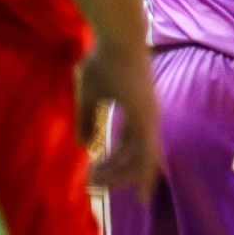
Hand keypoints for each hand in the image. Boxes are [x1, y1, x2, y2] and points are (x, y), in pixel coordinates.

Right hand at [86, 38, 160, 198]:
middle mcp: (147, 119)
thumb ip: (88, 119)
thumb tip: (84, 144)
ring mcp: (149, 120)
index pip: (128, 146)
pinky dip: (143, 176)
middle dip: (114, 173)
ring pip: (141, 161)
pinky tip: (139, 194)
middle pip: (135, 158)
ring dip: (119, 176)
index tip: (95, 175)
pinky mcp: (146, 119)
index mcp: (137, 113)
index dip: (113, 162)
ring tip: (97, 185)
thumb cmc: (103, 61)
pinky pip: (147, 155)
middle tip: (93, 185)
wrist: (116, 40)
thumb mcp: (89, 95)